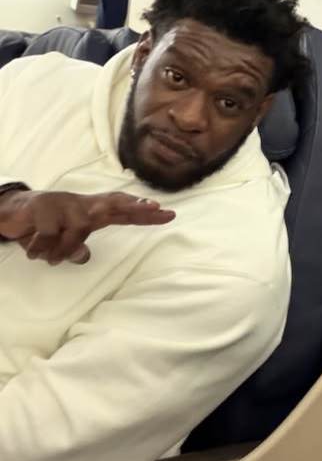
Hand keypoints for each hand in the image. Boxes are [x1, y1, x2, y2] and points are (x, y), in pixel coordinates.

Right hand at [0, 189, 175, 265]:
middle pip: (113, 203)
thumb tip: (83, 255)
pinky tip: (32, 248)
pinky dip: (40, 248)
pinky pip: (48, 236)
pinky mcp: (43, 206)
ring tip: (48, 257)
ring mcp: (64, 203)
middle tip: (154, 208)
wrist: (12, 210)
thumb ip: (76, 249)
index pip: (122, 210)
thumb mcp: (63, 241)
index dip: (143, 213)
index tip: (167, 213)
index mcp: (91, 211)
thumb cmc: (45, 226)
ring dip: (61, 249)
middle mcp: (81, 205)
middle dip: (134, 207)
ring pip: (78, 230)